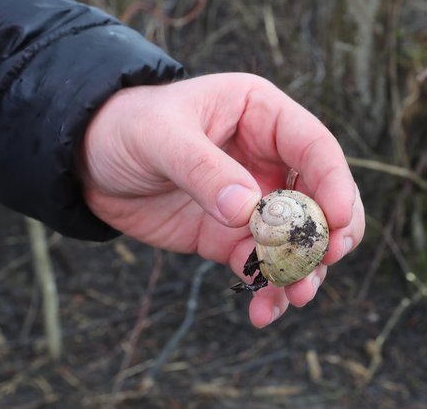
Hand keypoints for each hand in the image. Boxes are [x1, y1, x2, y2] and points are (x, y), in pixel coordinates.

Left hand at [80, 73, 364, 326]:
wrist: (88, 162)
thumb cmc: (125, 127)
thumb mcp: (160, 136)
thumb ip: (203, 170)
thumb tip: (247, 211)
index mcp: (263, 116)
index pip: (315, 146)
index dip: (334, 182)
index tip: (338, 220)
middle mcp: (269, 159)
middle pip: (321, 197)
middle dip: (329, 232)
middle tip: (328, 261)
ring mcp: (254, 201)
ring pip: (297, 239)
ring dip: (303, 269)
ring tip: (296, 296)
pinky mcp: (231, 236)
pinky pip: (261, 265)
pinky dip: (267, 290)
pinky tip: (261, 311)